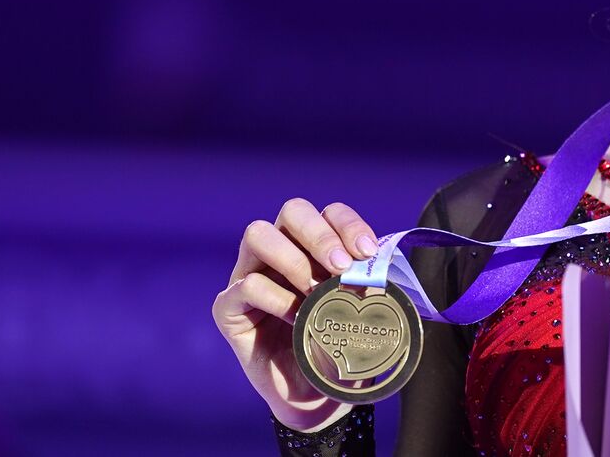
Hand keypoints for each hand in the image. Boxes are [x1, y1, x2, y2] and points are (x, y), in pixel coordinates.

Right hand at [211, 198, 380, 431]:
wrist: (316, 397)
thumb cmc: (339, 347)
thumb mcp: (359, 311)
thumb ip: (366, 284)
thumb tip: (380, 268)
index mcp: (314, 247)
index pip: (329, 213)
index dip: (348, 224)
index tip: (367, 251)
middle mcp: (280, 252)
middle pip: (292, 211)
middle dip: (320, 234)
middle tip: (340, 267)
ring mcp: (250, 275)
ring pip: (258, 235)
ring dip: (293, 259)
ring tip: (315, 290)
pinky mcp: (229, 308)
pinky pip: (246, 286)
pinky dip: (275, 298)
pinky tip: (296, 318)